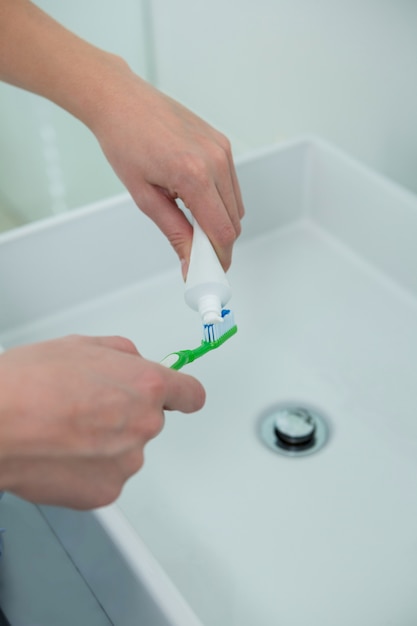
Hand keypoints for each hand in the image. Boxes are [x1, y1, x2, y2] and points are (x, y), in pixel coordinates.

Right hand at [0, 335, 204, 508]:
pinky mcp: (106, 491)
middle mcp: (145, 425)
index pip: (190, 394)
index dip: (182, 395)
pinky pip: (107, 476)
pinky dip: (90, 468)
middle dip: (126, 414)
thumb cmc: (28, 384)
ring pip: (127, 450)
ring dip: (107, 443)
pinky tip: (62, 453)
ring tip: (66, 431)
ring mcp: (127, 462)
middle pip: (149, 420)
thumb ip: (122, 354)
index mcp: (146, 386)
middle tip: (87, 407)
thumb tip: (134, 362)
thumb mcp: (81, 345)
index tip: (181, 397)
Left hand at [89, 66, 244, 273]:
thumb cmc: (125, 141)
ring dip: (220, 221)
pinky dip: (220, 200)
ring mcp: (222, 149)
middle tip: (195, 251)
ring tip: (188, 217)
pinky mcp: (223, 142)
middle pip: (235, 222)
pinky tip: (194, 195)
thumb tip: (190, 261)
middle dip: (218, 243)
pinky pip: (232, 185)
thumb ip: (174, 232)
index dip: (218, 258)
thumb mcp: (145, 197)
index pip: (223, 232)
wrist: (121, 100)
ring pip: (237, 205)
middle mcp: (216, 160)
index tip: (209, 272)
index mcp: (195, 175)